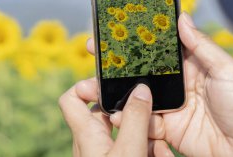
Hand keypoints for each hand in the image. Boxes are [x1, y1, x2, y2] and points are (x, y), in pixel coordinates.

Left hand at [59, 81, 173, 156]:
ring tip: (159, 144)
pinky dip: (148, 147)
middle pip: (109, 111)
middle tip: (151, 114)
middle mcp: (94, 141)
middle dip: (133, 111)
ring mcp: (109, 153)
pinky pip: (135, 146)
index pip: (72, 98)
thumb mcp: (129, 153)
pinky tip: (160, 154)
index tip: (112, 83)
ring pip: (128, 129)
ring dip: (146, 132)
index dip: (87, 85)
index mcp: (87, 133)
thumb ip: (136, 120)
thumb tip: (141, 89)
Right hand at [87, 12, 232, 156]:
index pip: (162, 46)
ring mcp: (171, 105)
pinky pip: (143, 120)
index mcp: (194, 64)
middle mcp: (179, 82)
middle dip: (119, 62)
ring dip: (117, 89)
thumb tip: (183, 18)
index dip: (141, 36)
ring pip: (138, 94)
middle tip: (95, 51)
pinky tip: (114, 113)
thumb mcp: (228, 70)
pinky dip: (127, 118)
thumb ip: (203, 46)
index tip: (118, 27)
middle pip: (144, 69)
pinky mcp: (167, 128)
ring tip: (93, 84)